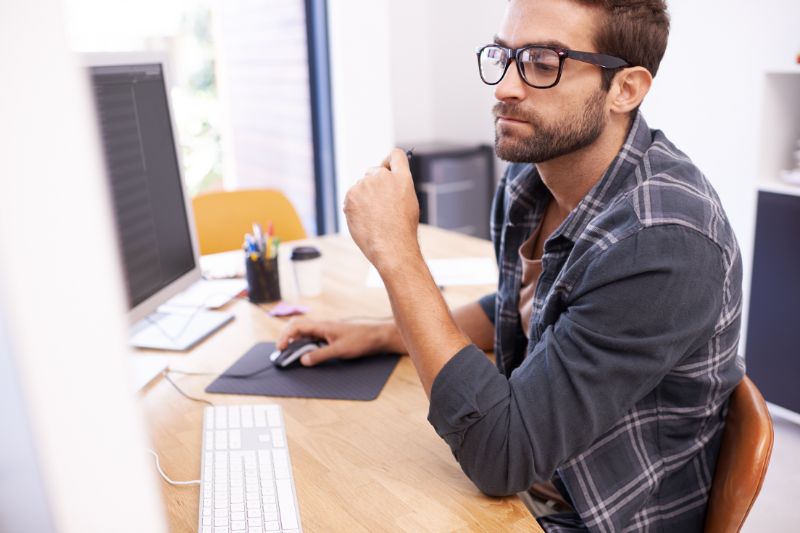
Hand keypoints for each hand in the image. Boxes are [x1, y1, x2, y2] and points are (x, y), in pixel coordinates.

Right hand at [276, 318, 396, 366]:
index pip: (297, 326)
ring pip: (305, 333)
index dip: (285, 336)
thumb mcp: (339, 350)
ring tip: (291, 354)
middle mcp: (322, 326)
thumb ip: (320, 355)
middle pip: (298, 327)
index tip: (280, 348)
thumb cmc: (361, 339)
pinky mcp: (331, 336)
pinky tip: (306, 353)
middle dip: (287, 337)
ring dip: (296, 342)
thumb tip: (303, 360)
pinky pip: (313, 338)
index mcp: (322, 326)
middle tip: (282, 351)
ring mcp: (326, 330)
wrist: (377, 336)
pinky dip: (305, 344)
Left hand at [343, 148, 420, 271]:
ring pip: (360, 186)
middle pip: (373, 171)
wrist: (391, 246)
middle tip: (378, 205)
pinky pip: (350, 197)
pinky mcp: (351, 195)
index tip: (386, 166)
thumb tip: (386, 180)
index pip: (396, 155)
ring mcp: (366, 184)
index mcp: (402, 178)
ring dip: (363, 196)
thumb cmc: (402, 229)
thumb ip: (397, 186)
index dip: (389, 160)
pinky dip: (354, 206)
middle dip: (374, 184)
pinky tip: (364, 220)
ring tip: (373, 217)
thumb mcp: (408, 203)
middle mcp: (383, 176)